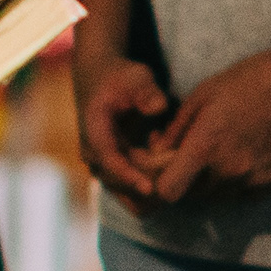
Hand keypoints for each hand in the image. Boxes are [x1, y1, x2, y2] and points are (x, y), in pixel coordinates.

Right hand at [75, 53, 175, 209]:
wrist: (100, 79)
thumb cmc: (119, 77)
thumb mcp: (135, 77)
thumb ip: (147, 91)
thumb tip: (159, 107)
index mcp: (93, 132)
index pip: (109, 161)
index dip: (129, 176)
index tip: (150, 188)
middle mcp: (93, 155)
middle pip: (118, 183)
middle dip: (147, 184)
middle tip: (177, 175)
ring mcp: (102, 165)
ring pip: (124, 192)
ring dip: (150, 189)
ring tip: (175, 173)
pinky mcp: (112, 170)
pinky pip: (130, 190)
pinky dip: (149, 186)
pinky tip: (167, 168)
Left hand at [148, 40, 270, 203]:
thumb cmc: (248, 81)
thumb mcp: (202, 95)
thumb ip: (175, 130)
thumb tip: (157, 152)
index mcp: (206, 146)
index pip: (168, 191)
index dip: (162, 183)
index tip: (166, 167)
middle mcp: (229, 170)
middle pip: (193, 194)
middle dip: (188, 178)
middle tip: (196, 151)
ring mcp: (254, 180)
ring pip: (219, 195)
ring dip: (214, 180)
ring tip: (226, 148)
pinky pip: (245, 192)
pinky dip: (240, 180)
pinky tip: (249, 152)